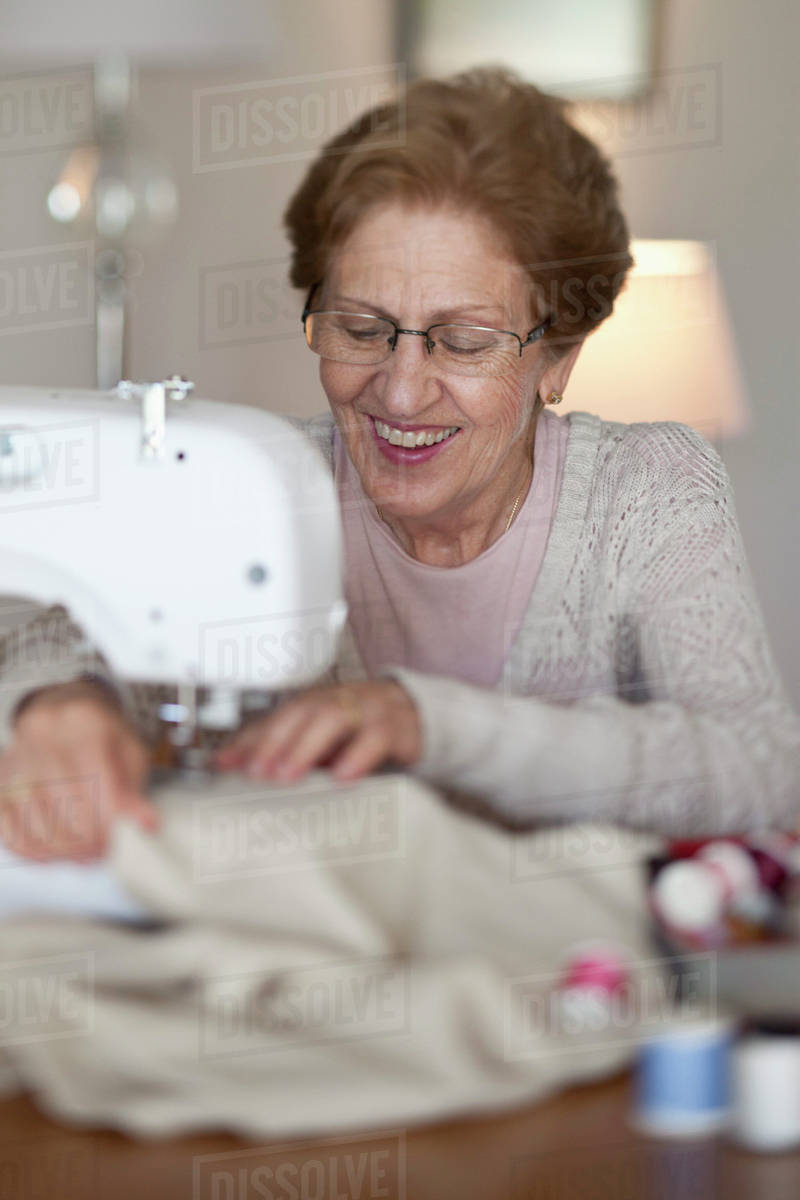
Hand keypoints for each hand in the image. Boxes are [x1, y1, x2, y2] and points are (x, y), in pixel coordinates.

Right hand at [0, 682, 155, 861]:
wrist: (62, 708)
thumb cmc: (100, 733)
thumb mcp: (130, 750)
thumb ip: (134, 788)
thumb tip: (145, 824)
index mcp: (85, 723)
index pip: (97, 784)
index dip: (108, 822)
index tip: (117, 841)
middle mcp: (45, 735)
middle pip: (64, 804)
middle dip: (86, 840)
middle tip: (100, 851)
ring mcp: (18, 756)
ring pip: (34, 819)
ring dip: (61, 849)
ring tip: (81, 854)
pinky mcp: (2, 776)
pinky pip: (7, 824)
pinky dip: (30, 847)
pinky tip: (50, 853)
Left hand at [213, 680, 421, 782]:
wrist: (417, 715)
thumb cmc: (360, 732)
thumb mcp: (321, 743)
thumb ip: (283, 752)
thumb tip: (232, 767)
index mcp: (314, 704)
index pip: (275, 719)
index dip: (249, 740)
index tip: (226, 765)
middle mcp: (337, 700)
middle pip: (299, 713)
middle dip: (274, 742)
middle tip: (256, 772)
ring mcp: (366, 709)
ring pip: (333, 718)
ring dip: (306, 747)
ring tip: (288, 775)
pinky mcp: (396, 726)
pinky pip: (376, 736)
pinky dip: (357, 755)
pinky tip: (343, 776)